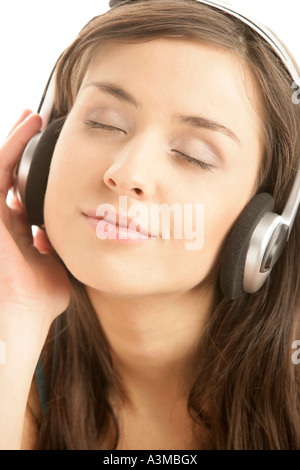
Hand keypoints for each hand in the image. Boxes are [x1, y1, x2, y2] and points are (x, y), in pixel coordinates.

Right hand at [0, 110, 70, 321]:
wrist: (23, 315)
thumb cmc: (38, 300)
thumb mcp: (54, 268)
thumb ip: (54, 249)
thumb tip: (55, 235)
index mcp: (16, 234)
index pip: (21, 195)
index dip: (33, 174)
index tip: (54, 158)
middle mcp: (2, 220)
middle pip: (9, 175)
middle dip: (21, 149)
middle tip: (36, 124)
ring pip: (1, 166)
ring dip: (15, 140)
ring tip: (33, 118)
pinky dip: (12, 147)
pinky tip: (27, 127)